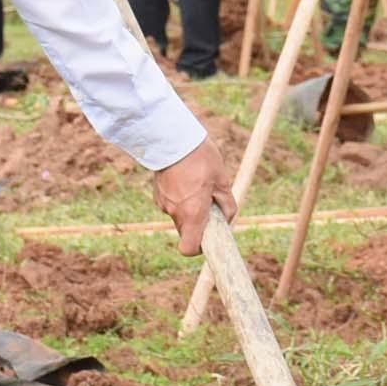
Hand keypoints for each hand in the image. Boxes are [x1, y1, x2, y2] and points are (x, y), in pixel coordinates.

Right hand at [152, 139, 229, 255]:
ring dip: (190, 208)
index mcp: (192, 213)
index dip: (198, 248)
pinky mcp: (157, 193)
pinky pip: (171, 203)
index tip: (209, 236)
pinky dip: (180, 197)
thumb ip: (226, 204)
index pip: (188, 248)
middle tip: (210, 203)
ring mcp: (163, 203)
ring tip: (198, 184)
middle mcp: (175, 212)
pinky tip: (186, 178)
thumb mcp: (221, 180)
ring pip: (179, 215)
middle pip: (186, 230)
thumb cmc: (200, 158)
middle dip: (198, 223)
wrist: (171, 137)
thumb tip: (229, 218)